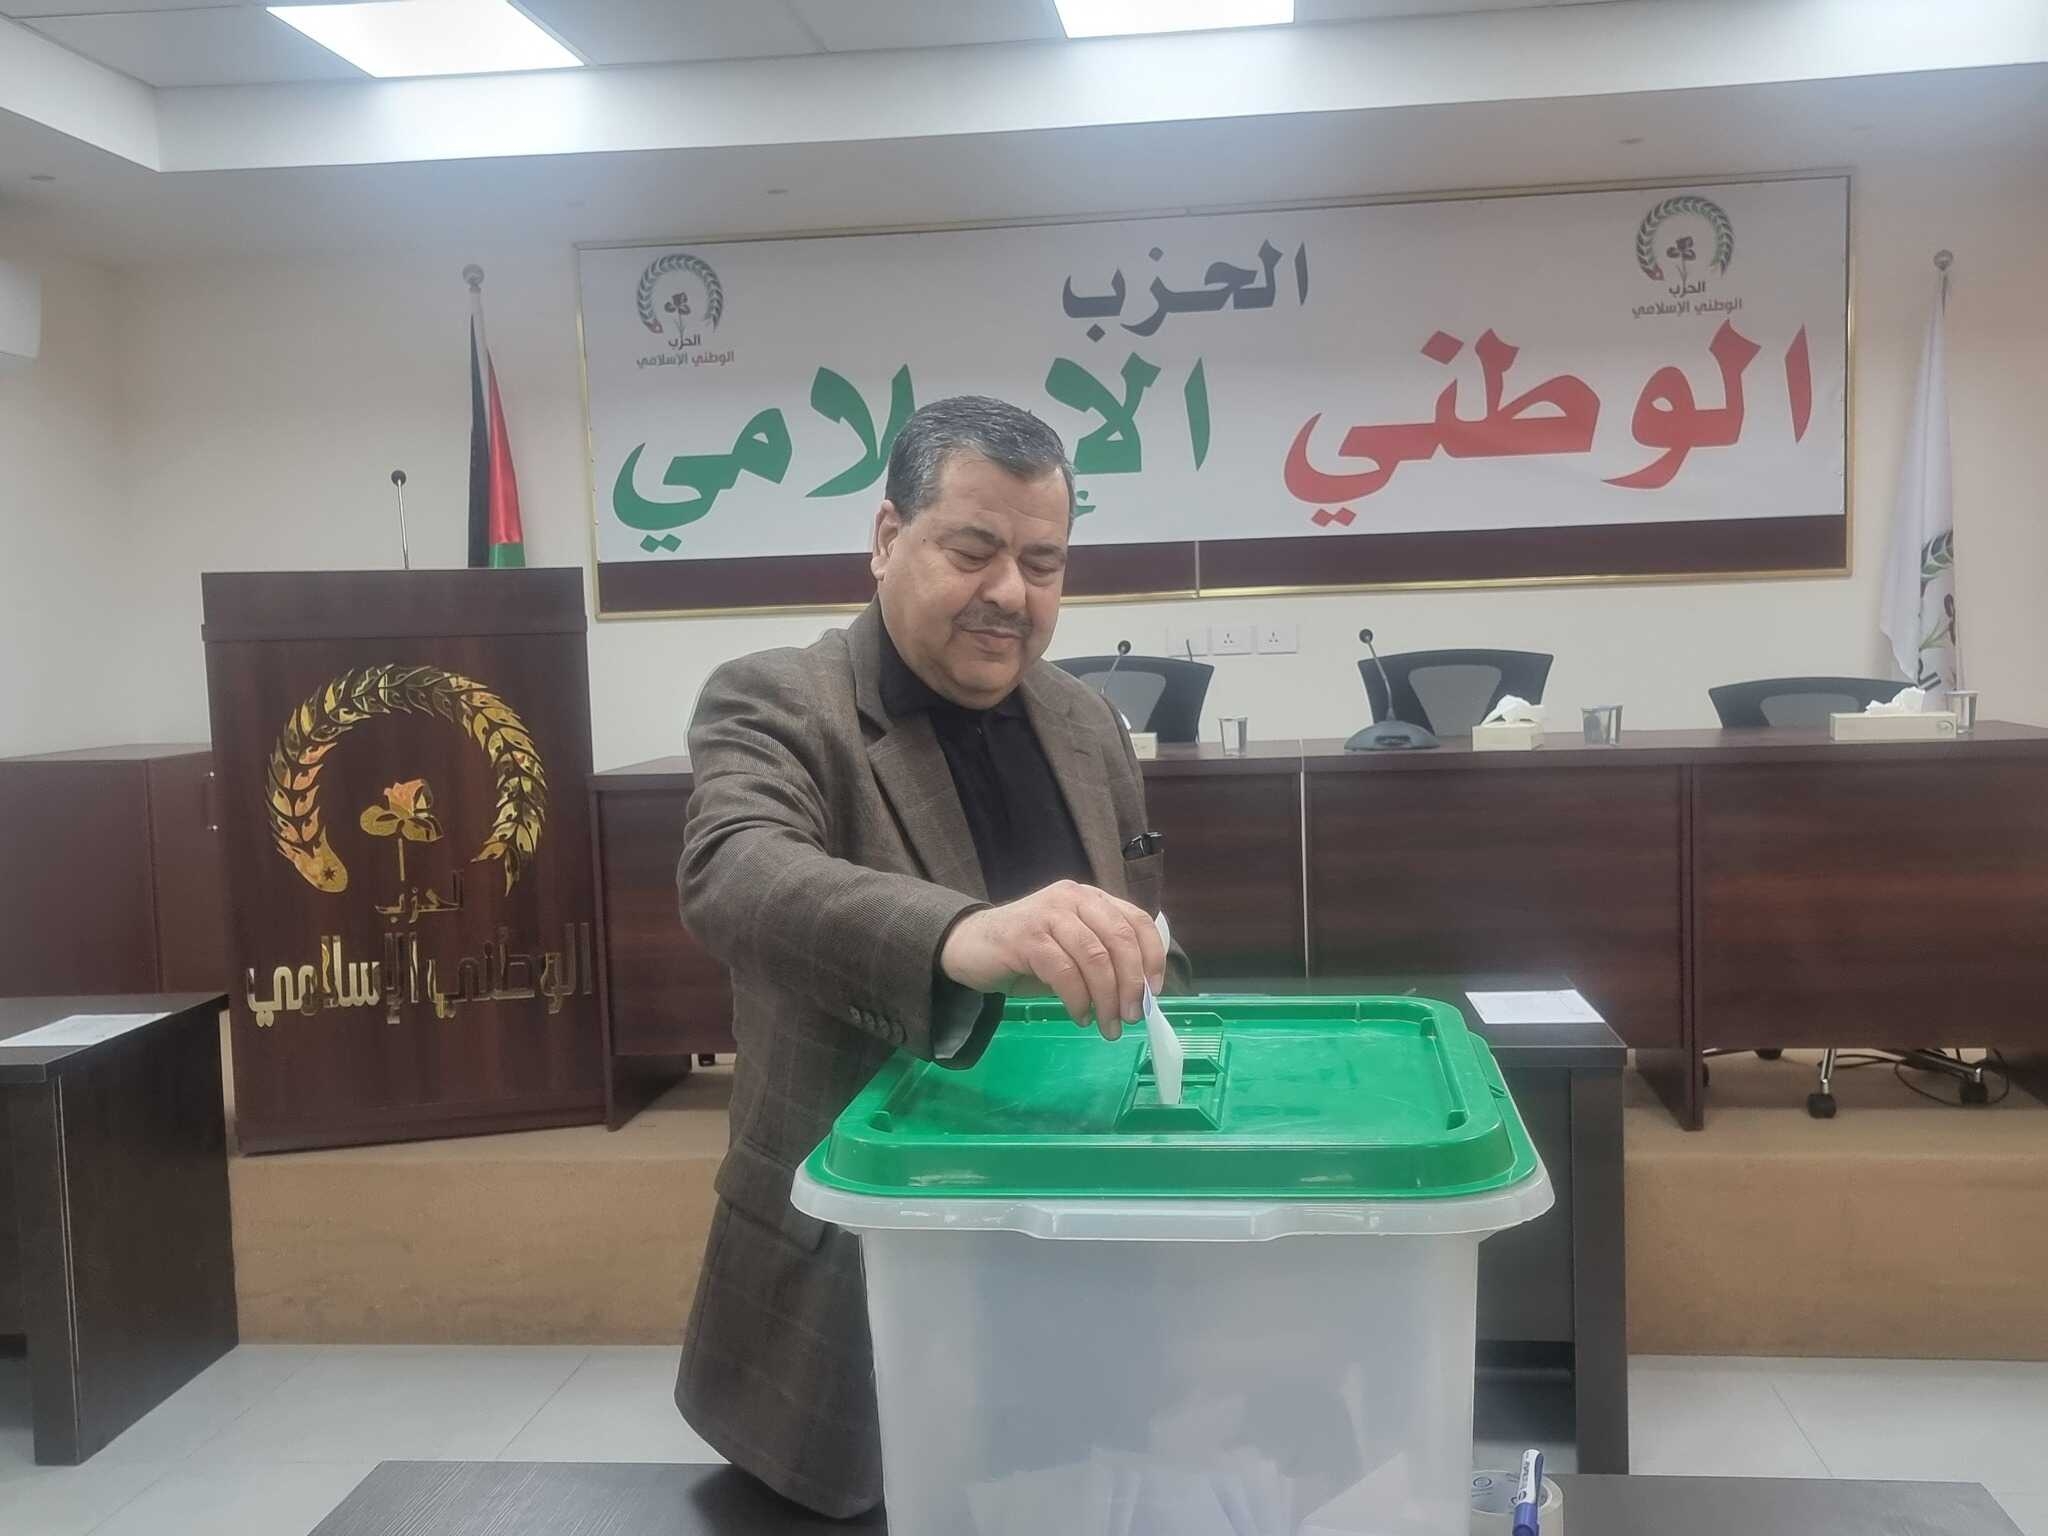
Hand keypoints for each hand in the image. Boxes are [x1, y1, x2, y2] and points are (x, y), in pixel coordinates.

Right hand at [939, 880, 1166, 1038]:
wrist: (969, 946)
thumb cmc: (1027, 953)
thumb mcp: (1073, 951)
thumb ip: (1104, 962)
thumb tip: (1139, 997)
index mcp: (1091, 899)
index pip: (1137, 920)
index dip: (1153, 957)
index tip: (1155, 992)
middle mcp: (1073, 898)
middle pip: (1119, 939)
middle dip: (1131, 984)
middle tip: (1132, 1017)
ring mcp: (1049, 914)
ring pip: (1095, 958)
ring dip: (1107, 999)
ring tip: (1108, 1026)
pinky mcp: (1027, 936)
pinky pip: (1064, 972)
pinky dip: (1078, 1000)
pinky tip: (1079, 1017)